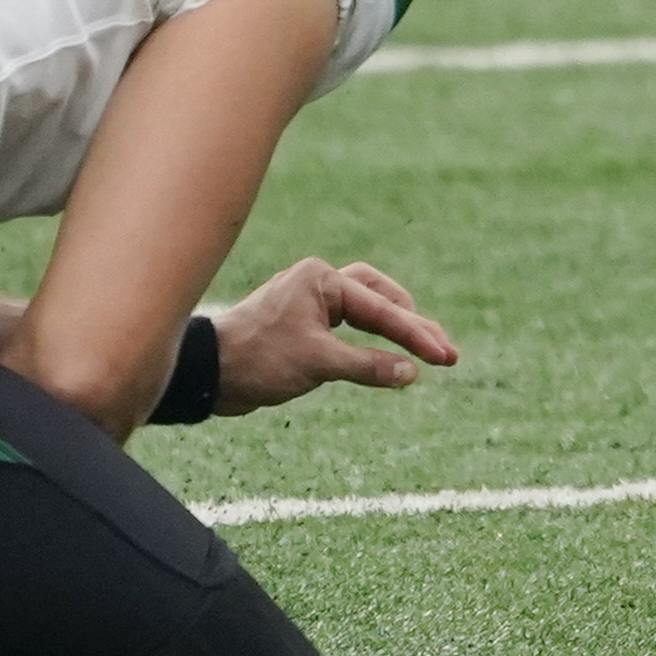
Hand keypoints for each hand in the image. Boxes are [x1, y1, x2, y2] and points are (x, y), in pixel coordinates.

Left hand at [204, 256, 457, 413]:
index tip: (445, 356)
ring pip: (367, 308)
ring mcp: (310, 302)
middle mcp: (318, 283)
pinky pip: (350, 325)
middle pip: (380, 296)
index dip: (416, 335)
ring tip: (425, 348)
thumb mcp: (318, 364)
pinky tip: (388, 355)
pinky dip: (373, 338)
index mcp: (321, 280)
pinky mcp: (304, 324)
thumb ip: (367, 366)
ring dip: (395, 326)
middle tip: (445, 352)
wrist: (209, 374)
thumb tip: (411, 372)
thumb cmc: (257, 360)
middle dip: (413, 324)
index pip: (380, 309)